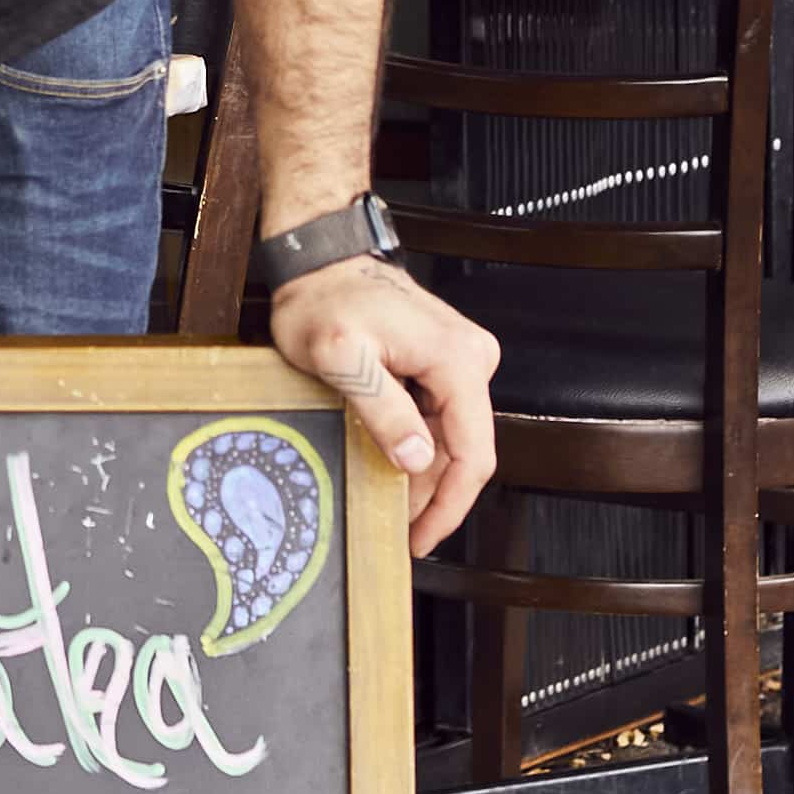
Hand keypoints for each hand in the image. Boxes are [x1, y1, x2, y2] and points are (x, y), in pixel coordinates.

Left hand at [267, 257, 498, 556]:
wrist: (320, 257)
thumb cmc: (324, 297)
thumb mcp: (340, 359)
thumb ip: (383, 409)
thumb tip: (417, 459)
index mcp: (457, 359)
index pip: (473, 453)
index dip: (449, 506)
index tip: (422, 536)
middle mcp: (471, 356)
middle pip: (466, 450)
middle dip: (433, 495)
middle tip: (397, 528)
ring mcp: (461, 357)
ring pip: (453, 437)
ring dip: (423, 473)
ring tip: (387, 500)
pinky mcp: (444, 360)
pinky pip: (441, 416)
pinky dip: (419, 445)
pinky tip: (390, 462)